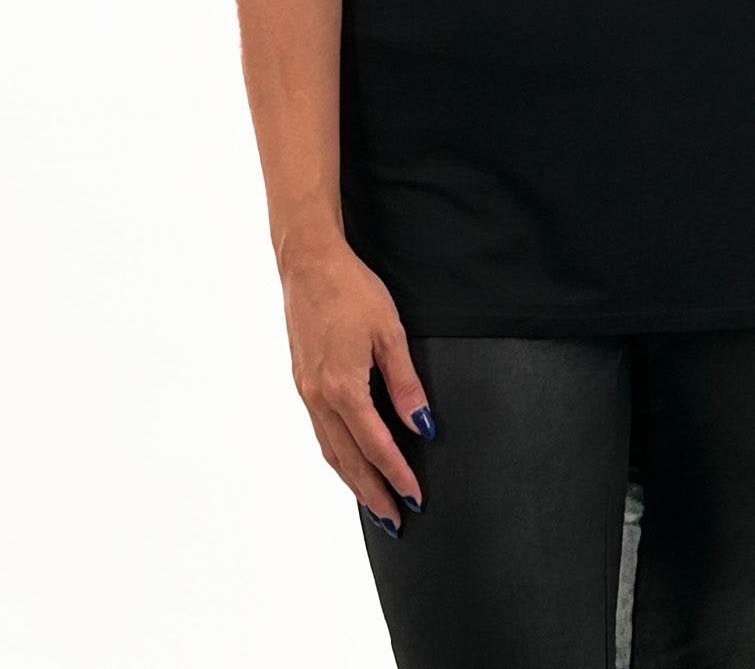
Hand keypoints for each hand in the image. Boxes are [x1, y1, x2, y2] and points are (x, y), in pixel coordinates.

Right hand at [281, 238, 435, 528]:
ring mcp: (306, 391)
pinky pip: (320, 431)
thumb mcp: (390, 333)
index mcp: (344, 388)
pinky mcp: (301, 381)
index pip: (376, 446)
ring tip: (373, 503)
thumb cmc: (353, 291)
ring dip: (352, 480)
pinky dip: (336, 455)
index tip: (416, 500)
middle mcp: (319, 397)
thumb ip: (405, 384)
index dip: (398, 476)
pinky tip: (349, 460)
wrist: (308, 263)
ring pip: (330, 450)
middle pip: (348, 460)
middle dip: (372, 493)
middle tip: (394, 522)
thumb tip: (423, 426)